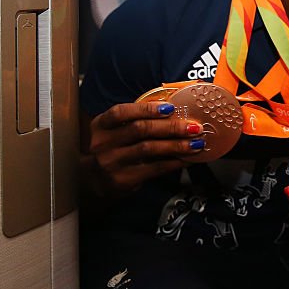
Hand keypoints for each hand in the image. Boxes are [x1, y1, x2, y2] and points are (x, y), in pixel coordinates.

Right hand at [82, 102, 206, 197]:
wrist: (92, 181)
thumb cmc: (111, 149)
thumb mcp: (113, 132)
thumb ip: (135, 121)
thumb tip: (173, 110)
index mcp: (101, 126)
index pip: (121, 112)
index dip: (146, 108)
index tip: (169, 107)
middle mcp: (103, 143)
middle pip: (141, 129)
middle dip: (171, 126)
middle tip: (193, 126)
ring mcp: (112, 162)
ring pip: (150, 149)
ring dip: (177, 145)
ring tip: (196, 142)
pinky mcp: (123, 179)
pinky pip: (155, 168)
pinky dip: (175, 162)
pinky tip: (188, 159)